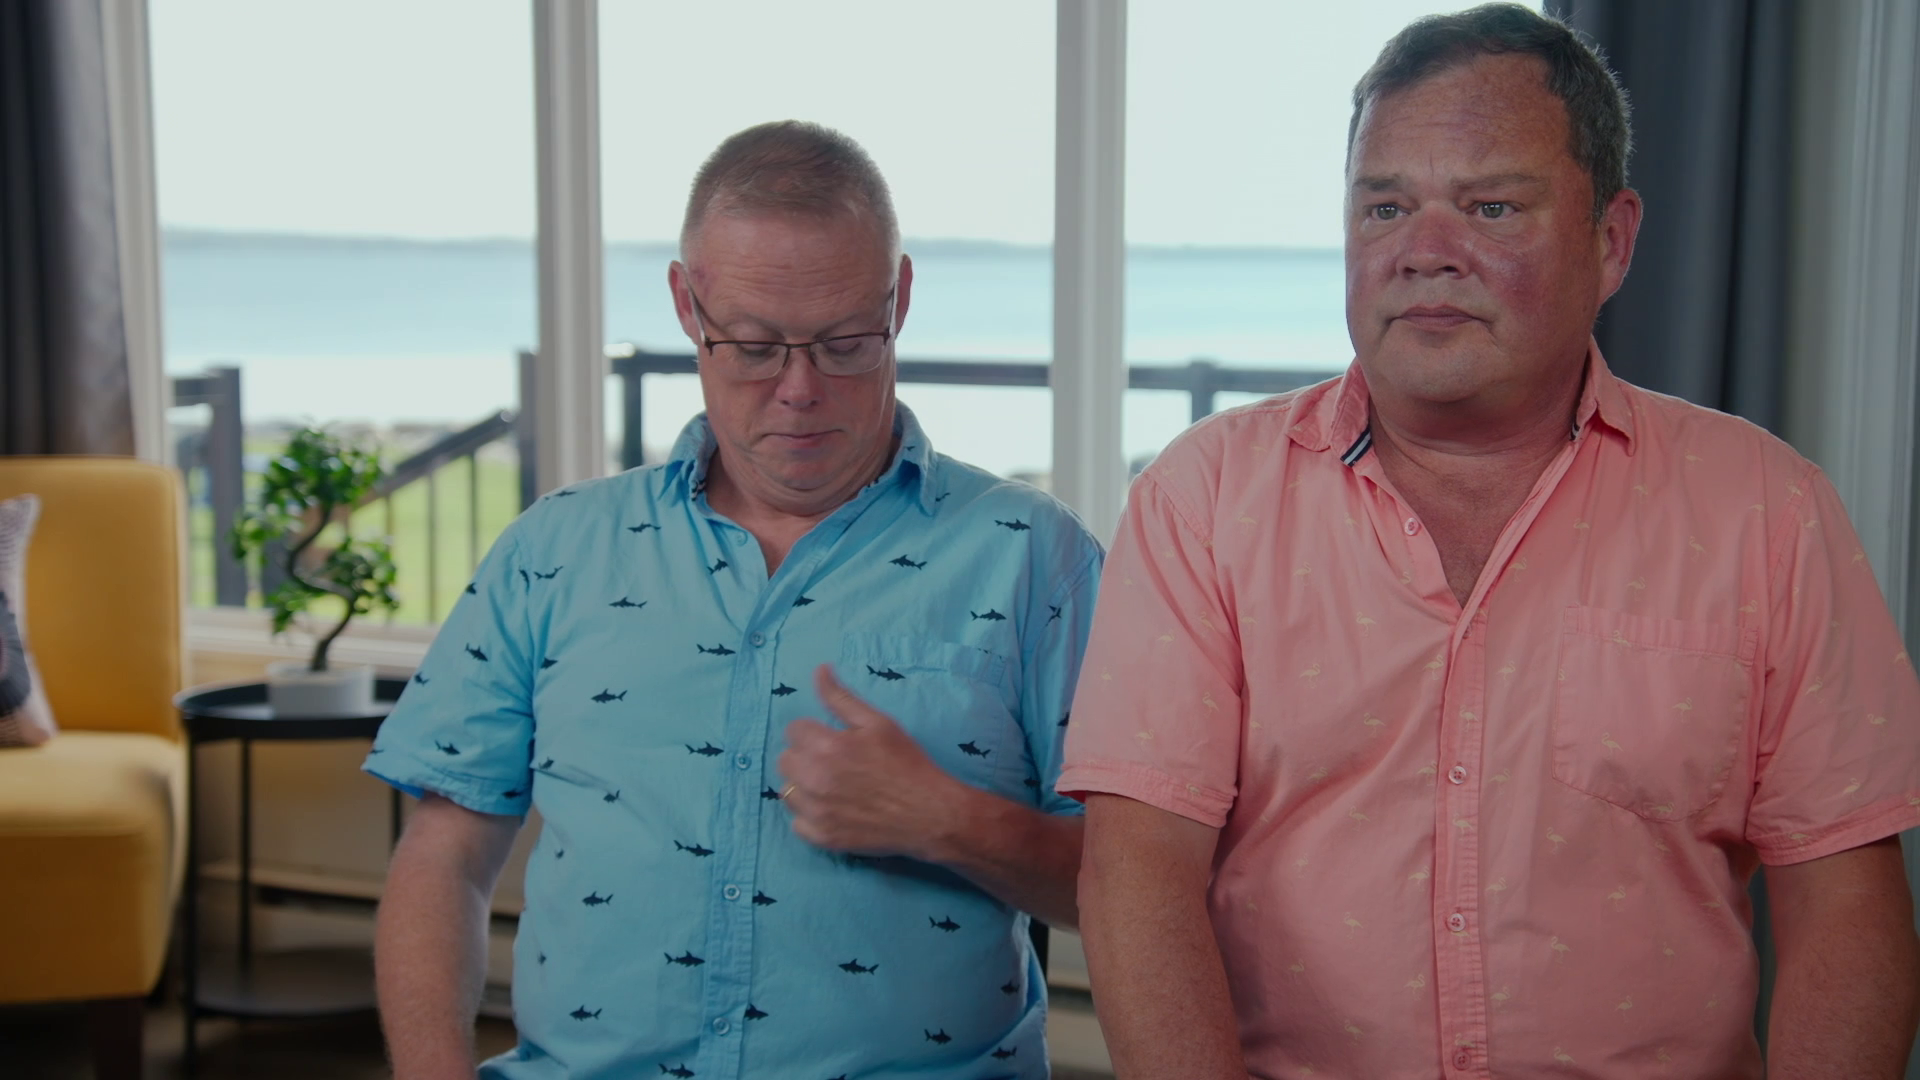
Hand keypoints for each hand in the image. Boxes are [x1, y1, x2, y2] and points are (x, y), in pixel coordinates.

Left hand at [776, 664, 962, 858]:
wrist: (929, 813)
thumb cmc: (906, 763)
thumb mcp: (878, 722)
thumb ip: (841, 698)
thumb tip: (819, 670)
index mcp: (827, 746)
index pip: (793, 730)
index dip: (814, 732)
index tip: (833, 740)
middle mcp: (814, 778)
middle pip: (785, 760)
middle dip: (805, 756)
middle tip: (834, 762)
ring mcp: (815, 811)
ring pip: (786, 791)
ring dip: (803, 785)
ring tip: (832, 786)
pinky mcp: (821, 837)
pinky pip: (796, 822)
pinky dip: (809, 816)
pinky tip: (832, 809)